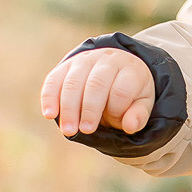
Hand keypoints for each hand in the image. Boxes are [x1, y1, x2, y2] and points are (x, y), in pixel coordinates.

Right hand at [40, 49, 155, 136]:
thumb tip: (129, 127)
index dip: (116, 110)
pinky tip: (50, 115)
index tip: (115, 124)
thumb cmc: (131, 92)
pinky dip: (50, 97)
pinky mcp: (66, 65)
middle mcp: (106, 60)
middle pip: (96, 84)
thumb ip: (138, 115)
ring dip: (68, 108)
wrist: (117, 69)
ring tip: (68, 131)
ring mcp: (84, 60)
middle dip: (89, 110)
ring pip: (73, 81)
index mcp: (129, 69)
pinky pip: (54, 79)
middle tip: (85, 131)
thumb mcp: (142, 103)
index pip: (121, 90)